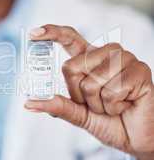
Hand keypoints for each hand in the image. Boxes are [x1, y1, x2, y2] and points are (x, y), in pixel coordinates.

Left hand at [25, 25, 153, 159]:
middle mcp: (105, 54)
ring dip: (98, 103)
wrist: (136, 137)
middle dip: (78, 94)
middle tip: (96, 102)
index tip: (34, 33)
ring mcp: (124, 59)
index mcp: (89, 58)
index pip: (69, 38)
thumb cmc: (107, 121)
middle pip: (71, 67)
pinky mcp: (140, 70)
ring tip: (113, 104)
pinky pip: (112, 91)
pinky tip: (126, 104)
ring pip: (91, 82)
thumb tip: (28, 103)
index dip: (52, 33)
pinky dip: (114, 106)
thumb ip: (57, 105)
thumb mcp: (77, 114)